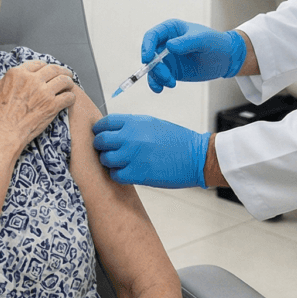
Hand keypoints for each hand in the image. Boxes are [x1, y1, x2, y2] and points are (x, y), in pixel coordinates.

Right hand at [0, 60, 75, 153]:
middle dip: (61, 70)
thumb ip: (6, 82)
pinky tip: (69, 100)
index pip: (37, 64)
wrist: (2, 134)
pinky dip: (71, 97)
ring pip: (64, 80)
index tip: (48, 70)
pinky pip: (68, 97)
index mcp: (17, 74)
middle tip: (66, 74)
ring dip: (69, 82)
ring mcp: (43, 92)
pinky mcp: (52, 106)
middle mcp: (31, 80)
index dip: (45, 67)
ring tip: (70, 85)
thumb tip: (12, 80)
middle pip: (53, 69)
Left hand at [92, 113, 208, 188]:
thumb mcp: (153, 124)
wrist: (197, 156)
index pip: (105, 123)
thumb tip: (114, 132)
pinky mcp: (137, 173)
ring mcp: (133, 155)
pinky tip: (126, 173)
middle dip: (100, 146)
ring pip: (105, 159)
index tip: (99, 135)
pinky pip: (115, 175)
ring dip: (109, 162)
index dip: (99, 130)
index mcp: (135, 122)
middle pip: (100, 141)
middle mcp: (131, 137)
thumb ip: (132, 126)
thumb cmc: (178, 141)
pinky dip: (118, 175)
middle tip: (106, 151)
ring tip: (119, 163)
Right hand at [141, 19, 245, 92]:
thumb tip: (169, 46)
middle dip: (154, 67)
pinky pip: (158, 77)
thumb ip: (186, 42)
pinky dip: (157, 83)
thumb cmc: (215, 43)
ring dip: (157, 77)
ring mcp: (167, 58)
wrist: (226, 59)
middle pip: (150, 54)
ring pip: (152, 68)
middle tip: (166, 76)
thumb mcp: (203, 40)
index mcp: (171, 30)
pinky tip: (161, 88)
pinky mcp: (171, 70)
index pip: (152, 35)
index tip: (147, 59)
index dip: (147, 46)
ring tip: (171, 83)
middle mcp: (166, 43)